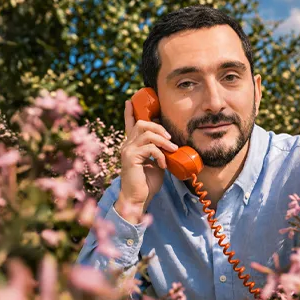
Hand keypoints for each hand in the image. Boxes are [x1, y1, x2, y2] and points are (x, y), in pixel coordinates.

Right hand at [115, 99, 178, 223]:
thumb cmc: (147, 184)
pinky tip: (163, 164)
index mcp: (132, 146)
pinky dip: (160, 154)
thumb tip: (171, 144)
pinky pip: (149, 148)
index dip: (130, 112)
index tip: (131, 101)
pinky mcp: (130, 157)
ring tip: (172, 149)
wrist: (138, 199)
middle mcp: (127, 145)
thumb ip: (159, 152)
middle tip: (170, 138)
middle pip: (141, 123)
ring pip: (146, 133)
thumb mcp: (156, 163)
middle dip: (158, 127)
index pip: (130, 124)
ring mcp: (127, 150)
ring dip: (163, 140)